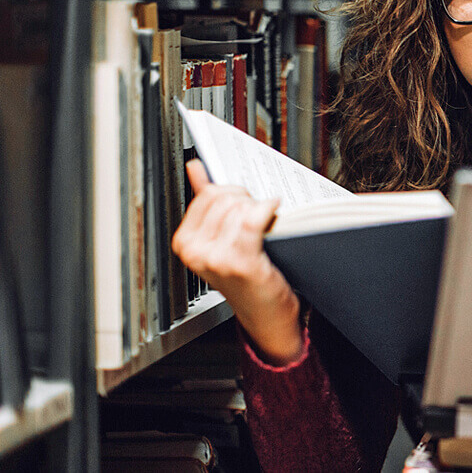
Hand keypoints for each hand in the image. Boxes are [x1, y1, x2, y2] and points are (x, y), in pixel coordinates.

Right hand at [172, 159, 303, 364]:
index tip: (245, 203)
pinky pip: (253, 220)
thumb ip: (206, 202)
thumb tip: (196, 168)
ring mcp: (216, 258)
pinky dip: (268, 210)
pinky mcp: (240, 263)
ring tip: (265, 226)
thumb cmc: (248, 277)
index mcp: (185, 241)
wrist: (266, 313)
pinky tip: (274, 211)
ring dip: (260, 209)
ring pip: (241, 207)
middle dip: (247, 200)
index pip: (209, 194)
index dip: (234, 193)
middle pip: (226, 198)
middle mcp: (196, 251)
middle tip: (259, 216)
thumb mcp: (221, 239)